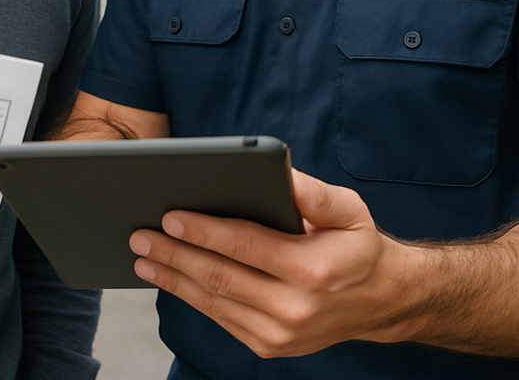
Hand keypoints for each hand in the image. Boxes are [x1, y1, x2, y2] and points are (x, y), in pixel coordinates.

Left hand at [128, 169, 410, 357]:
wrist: (379, 300)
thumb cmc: (357, 245)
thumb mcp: (348, 209)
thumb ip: (314, 192)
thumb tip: (282, 171)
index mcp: (311, 269)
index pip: (245, 246)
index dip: (203, 231)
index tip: (169, 216)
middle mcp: (294, 308)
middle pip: (220, 277)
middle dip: (174, 255)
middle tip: (139, 236)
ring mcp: (280, 334)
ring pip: (214, 303)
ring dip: (173, 279)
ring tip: (143, 258)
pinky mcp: (269, 346)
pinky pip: (221, 318)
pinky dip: (191, 297)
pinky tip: (170, 278)